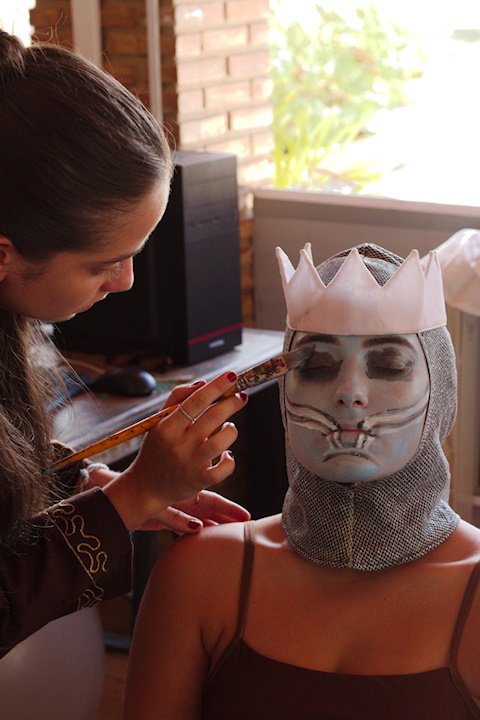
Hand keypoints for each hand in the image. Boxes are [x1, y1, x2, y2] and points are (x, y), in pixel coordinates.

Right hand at [103, 371, 247, 529]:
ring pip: (221, 442)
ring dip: (231, 430)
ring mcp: (189, 464)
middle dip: (232, 403)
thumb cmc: (157, 448)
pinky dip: (230, 459)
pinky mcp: (199, 481)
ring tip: (229, 427)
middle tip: (241, 396)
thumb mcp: (159, 422)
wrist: (146, 486)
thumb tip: (203, 384)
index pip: (195, 401)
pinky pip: (224, 469)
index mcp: (167, 427)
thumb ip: (177, 399)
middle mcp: (178, 445)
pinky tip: (227, 454)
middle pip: (212, 417)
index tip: (232, 376)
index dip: (216, 387)